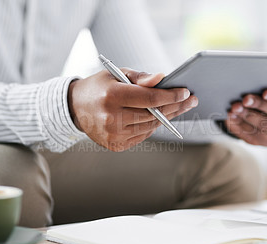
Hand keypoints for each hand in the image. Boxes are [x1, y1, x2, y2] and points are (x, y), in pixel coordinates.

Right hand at [68, 68, 197, 151]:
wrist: (76, 108)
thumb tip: (162, 78)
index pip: (150, 98)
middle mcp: (112, 118)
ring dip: (167, 117)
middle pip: (154, 114)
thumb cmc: (99, 87)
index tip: (186, 92)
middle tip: (190, 100)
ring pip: (151, 126)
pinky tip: (161, 117)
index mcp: (112, 97)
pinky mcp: (116, 145)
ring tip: (179, 107)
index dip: (171, 96)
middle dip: (175, 106)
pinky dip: (153, 126)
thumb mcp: (117, 75)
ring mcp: (114, 135)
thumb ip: (141, 78)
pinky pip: (143, 135)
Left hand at [224, 88, 266, 145]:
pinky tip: (232, 119)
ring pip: (266, 126)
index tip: (264, 93)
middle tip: (244, 100)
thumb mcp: (260, 89)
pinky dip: (241, 127)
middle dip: (259, 105)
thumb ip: (257, 88)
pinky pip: (255, 136)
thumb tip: (244, 89)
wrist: (256, 112)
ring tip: (234, 109)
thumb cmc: (259, 95)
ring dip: (248, 117)